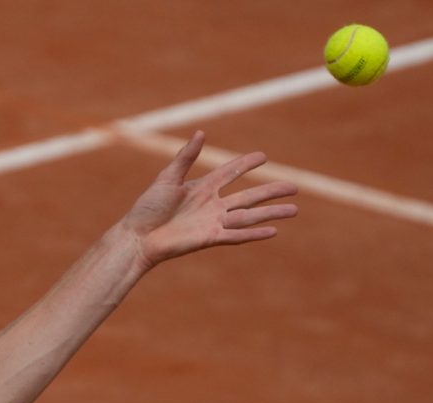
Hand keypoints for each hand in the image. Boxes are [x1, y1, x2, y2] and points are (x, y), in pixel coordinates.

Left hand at [120, 131, 298, 270]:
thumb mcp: (167, 178)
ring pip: (249, 216)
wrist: (137, 236)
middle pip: (249, 196)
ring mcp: (213, 222)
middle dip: (272, 191)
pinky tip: (273, 231)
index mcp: (201, 187)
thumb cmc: (146, 208)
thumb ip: (185, 158)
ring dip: (271, 213)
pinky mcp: (210, 238)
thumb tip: (200, 133)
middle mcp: (212, 204)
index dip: (246, 164)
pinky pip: (237, 235)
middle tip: (295, 186)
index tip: (264, 156)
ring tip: (294, 209)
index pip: (230, 172)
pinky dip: (254, 233)